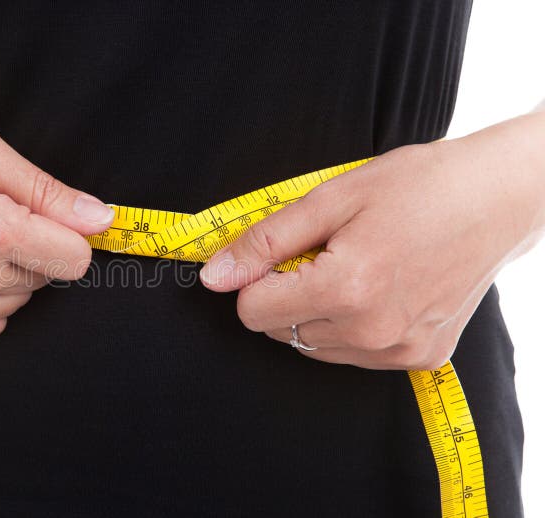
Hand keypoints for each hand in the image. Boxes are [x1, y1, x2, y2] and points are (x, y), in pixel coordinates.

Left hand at [199, 115, 544, 369]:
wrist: (498, 199)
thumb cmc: (419, 186)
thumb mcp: (331, 198)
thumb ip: (265, 242)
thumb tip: (214, 276)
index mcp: (346, 289)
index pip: (253, 312)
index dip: (256, 278)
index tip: (282, 253)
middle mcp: (372, 331)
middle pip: (280, 331)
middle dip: (287, 293)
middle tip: (328, 252)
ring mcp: (399, 350)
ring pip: (314, 346)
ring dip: (317, 312)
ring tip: (358, 267)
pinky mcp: (421, 358)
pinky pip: (354, 354)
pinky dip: (350, 326)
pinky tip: (380, 289)